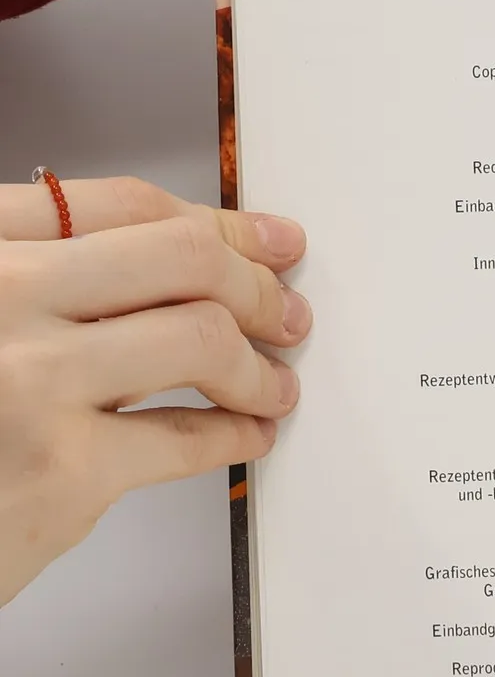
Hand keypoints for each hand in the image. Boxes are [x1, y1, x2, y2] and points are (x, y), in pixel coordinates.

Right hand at [0, 176, 308, 607]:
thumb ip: (43, 283)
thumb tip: (182, 263)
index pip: (118, 206)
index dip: (213, 222)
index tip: (261, 237)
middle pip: (180, 257)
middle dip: (255, 283)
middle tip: (283, 312)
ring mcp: (28, 381)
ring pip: (201, 338)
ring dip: (257, 366)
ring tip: (272, 384)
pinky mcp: (60, 471)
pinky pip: (185, 438)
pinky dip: (236, 435)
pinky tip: (247, 435)